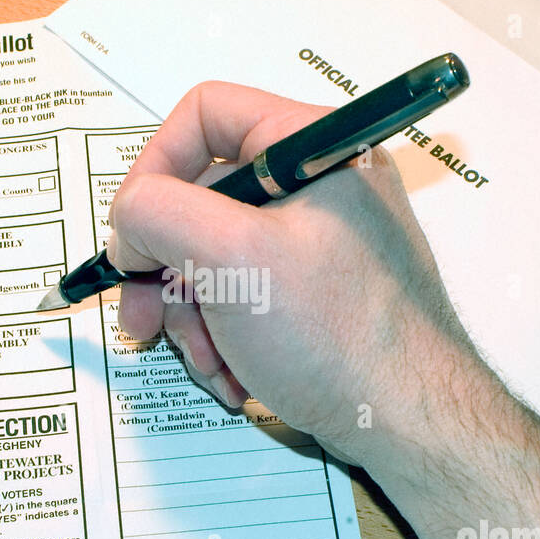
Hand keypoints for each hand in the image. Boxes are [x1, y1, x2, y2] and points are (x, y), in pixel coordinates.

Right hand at [106, 80, 507, 475]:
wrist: (409, 424)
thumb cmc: (339, 336)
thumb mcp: (230, 259)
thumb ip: (157, 213)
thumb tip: (129, 223)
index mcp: (312, 146)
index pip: (205, 114)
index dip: (153, 168)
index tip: (132, 234)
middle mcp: (319, 183)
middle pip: (200, 198)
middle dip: (168, 268)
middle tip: (144, 319)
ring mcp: (320, 240)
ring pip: (214, 258)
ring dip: (194, 317)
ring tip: (211, 363)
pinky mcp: (319, 292)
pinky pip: (244, 297)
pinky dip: (225, 338)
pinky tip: (237, 377)